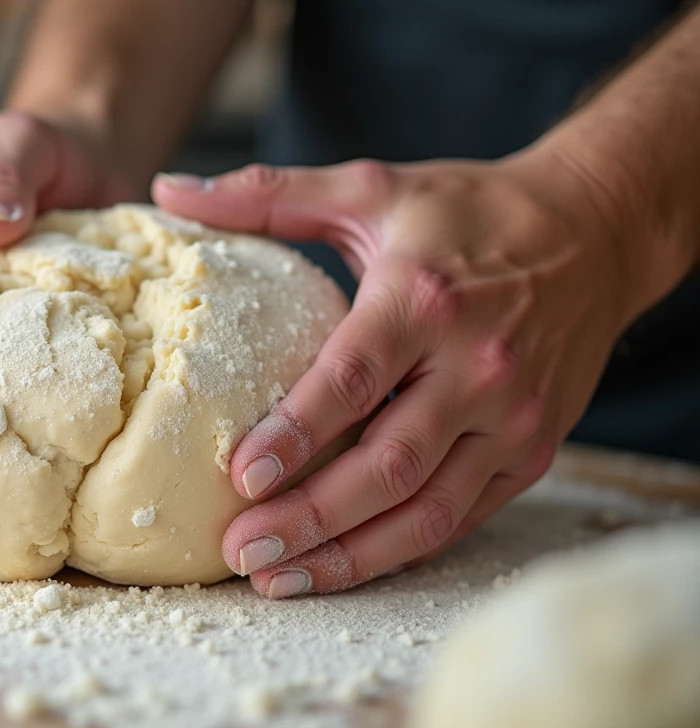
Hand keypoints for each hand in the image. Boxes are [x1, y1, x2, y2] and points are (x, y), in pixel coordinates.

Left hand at [154, 149, 639, 596]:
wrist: (597, 230)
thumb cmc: (468, 210)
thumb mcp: (369, 187)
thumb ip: (267, 195)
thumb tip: (168, 190)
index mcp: (425, 299)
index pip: (352, 381)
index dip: (296, 434)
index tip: (240, 476)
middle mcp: (477, 366)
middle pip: (385, 465)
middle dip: (308, 518)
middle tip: (241, 550)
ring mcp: (512, 418)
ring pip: (425, 510)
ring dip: (349, 554)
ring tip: (279, 577)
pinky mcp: (532, 451)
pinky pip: (461, 517)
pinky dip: (400, 549)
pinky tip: (345, 564)